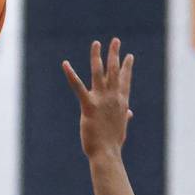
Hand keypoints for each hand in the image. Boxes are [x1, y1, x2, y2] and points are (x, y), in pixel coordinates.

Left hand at [62, 37, 133, 160]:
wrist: (107, 153)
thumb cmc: (113, 143)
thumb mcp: (121, 127)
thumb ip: (124, 117)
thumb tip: (129, 113)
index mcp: (122, 103)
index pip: (126, 81)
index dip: (127, 68)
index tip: (129, 56)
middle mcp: (114, 97)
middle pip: (115, 71)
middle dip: (115, 54)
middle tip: (115, 40)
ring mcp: (101, 100)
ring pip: (99, 73)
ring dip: (97, 56)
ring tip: (96, 43)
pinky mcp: (89, 105)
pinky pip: (78, 87)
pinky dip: (71, 75)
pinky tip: (65, 64)